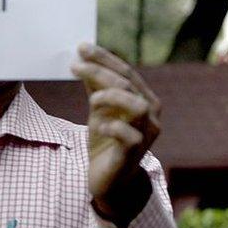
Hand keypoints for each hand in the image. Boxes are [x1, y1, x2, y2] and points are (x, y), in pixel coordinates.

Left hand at [71, 44, 160, 227]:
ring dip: (111, 97)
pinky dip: (112, 127)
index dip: (105, 58)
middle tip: (75, 64)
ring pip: (137, 106)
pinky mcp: (135, 153)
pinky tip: (99, 126)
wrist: (109, 180)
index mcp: (145, 98)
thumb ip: (95, 87)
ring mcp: (146, 134)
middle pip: (129, 84)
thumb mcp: (98, 110)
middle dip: (101, 71)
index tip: (82, 47)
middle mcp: (152, 114)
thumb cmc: (106, 141)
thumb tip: (83, 59)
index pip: (127, 72)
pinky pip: (129, 135)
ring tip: (92, 99)